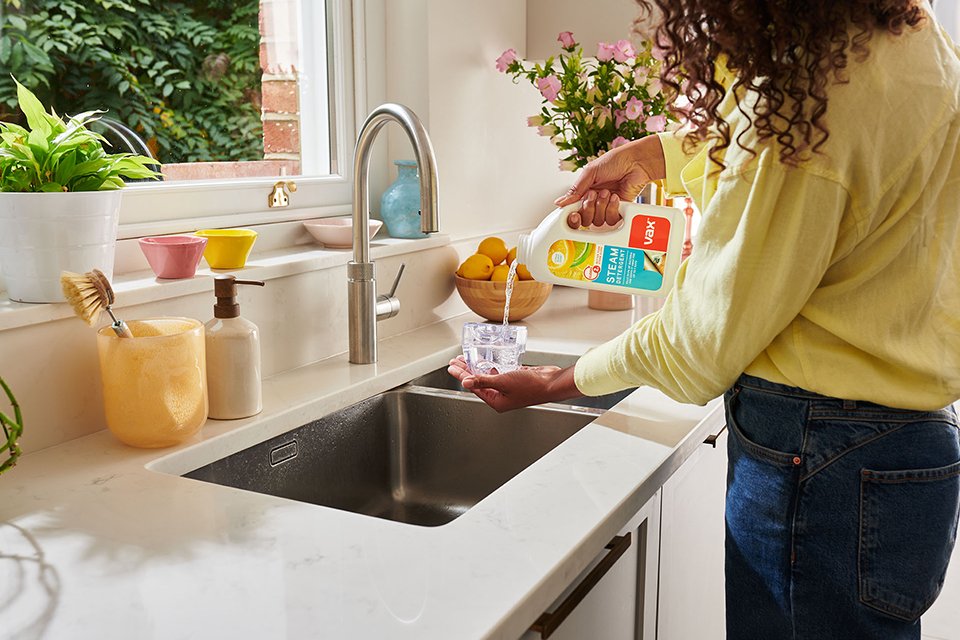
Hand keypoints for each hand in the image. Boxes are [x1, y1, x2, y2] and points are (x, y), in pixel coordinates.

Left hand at [447, 356, 581, 411]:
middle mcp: (501, 396)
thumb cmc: (532, 386)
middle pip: (478, 381)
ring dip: (477, 367)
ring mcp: (508, 388)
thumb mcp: (503, 382)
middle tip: (455, 361)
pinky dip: (490, 366)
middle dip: (466, 370)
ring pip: (487, 376)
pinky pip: (498, 372)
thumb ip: (483, 381)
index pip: (473, 387)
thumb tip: (466, 382)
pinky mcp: (514, 379)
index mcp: (497, 401)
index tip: (452, 367)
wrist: (551, 382)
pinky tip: (486, 360)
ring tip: (467, 359)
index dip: (462, 375)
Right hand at [555, 136, 666, 228]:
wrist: (637, 162)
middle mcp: (595, 201)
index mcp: (585, 191)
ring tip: (608, 193)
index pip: (573, 210)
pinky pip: (611, 220)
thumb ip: (575, 190)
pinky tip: (616, 197)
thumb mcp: (590, 172)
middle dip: (588, 208)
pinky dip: (612, 209)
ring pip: (598, 221)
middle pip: (584, 219)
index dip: (572, 215)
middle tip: (593, 195)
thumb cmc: (616, 161)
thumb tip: (559, 203)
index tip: (573, 213)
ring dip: (601, 206)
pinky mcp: (620, 211)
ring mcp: (607, 207)